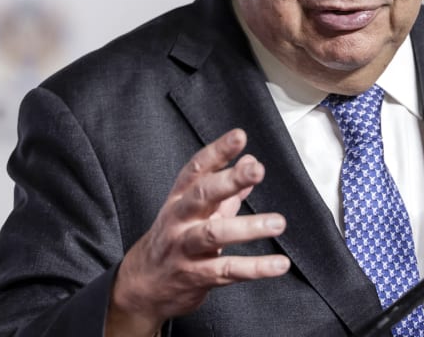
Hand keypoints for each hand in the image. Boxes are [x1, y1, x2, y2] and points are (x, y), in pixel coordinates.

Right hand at [105, 129, 290, 335]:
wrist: (144, 286)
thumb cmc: (176, 240)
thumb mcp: (197, 210)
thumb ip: (226, 188)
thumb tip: (251, 161)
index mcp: (180, 199)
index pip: (197, 169)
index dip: (218, 151)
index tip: (239, 136)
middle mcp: (180, 220)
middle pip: (202, 195)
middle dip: (229, 180)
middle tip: (257, 170)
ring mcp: (185, 248)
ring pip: (214, 234)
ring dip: (248, 227)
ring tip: (278, 222)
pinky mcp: (196, 276)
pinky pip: (227, 270)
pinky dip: (255, 268)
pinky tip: (279, 264)